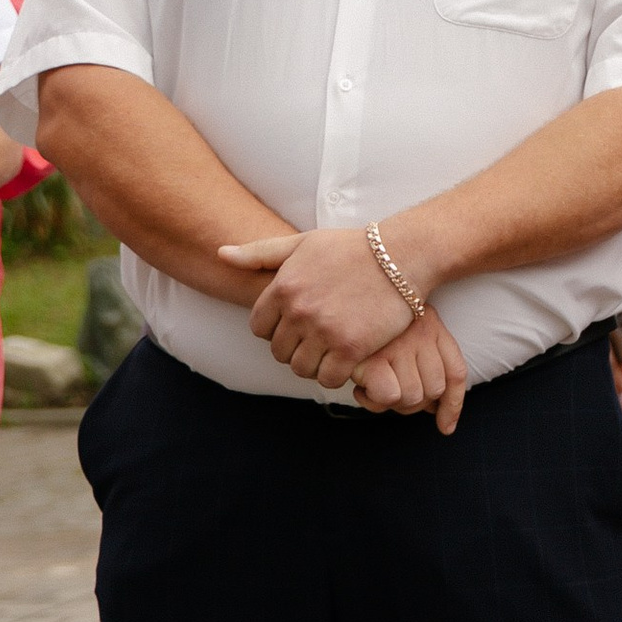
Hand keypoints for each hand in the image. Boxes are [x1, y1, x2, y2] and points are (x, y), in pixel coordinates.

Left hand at [221, 224, 425, 389]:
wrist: (400, 255)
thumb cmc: (351, 247)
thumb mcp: (302, 243)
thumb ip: (259, 253)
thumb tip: (220, 254)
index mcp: (283, 287)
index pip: (258, 328)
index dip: (275, 330)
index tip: (296, 325)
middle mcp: (299, 311)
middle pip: (279, 352)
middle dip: (295, 349)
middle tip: (316, 341)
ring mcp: (324, 331)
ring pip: (301, 369)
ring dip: (313, 365)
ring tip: (329, 352)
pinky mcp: (351, 348)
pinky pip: (328, 378)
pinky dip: (335, 375)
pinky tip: (346, 361)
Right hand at [353, 313, 468, 436]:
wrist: (342, 304)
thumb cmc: (371, 330)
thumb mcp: (407, 337)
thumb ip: (428, 367)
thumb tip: (438, 415)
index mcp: (433, 328)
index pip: (455, 373)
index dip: (452, 406)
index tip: (444, 426)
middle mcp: (421, 335)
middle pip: (434, 391)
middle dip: (413, 403)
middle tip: (390, 392)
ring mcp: (399, 345)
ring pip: (412, 397)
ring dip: (391, 402)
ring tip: (374, 386)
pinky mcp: (374, 357)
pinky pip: (388, 396)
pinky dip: (373, 401)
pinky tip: (362, 388)